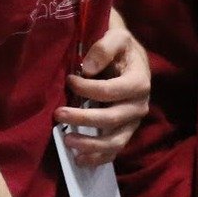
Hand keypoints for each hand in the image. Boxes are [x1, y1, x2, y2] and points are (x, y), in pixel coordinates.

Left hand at [59, 12, 150, 165]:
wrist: (129, 58)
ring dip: (91, 144)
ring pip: (114, 141)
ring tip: (67, 141)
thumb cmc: (121, 48)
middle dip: (83, 118)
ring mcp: (132, 122)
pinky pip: (114, 150)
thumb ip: (104, 48)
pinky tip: (79, 159)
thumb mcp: (116, 37)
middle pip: (111, 118)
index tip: (69, 80)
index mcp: (139, 82)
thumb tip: (89, 68)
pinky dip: (97, 158)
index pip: (110, 91)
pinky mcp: (125, 132)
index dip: (87, 88)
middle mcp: (139, 105)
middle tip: (58, 114)